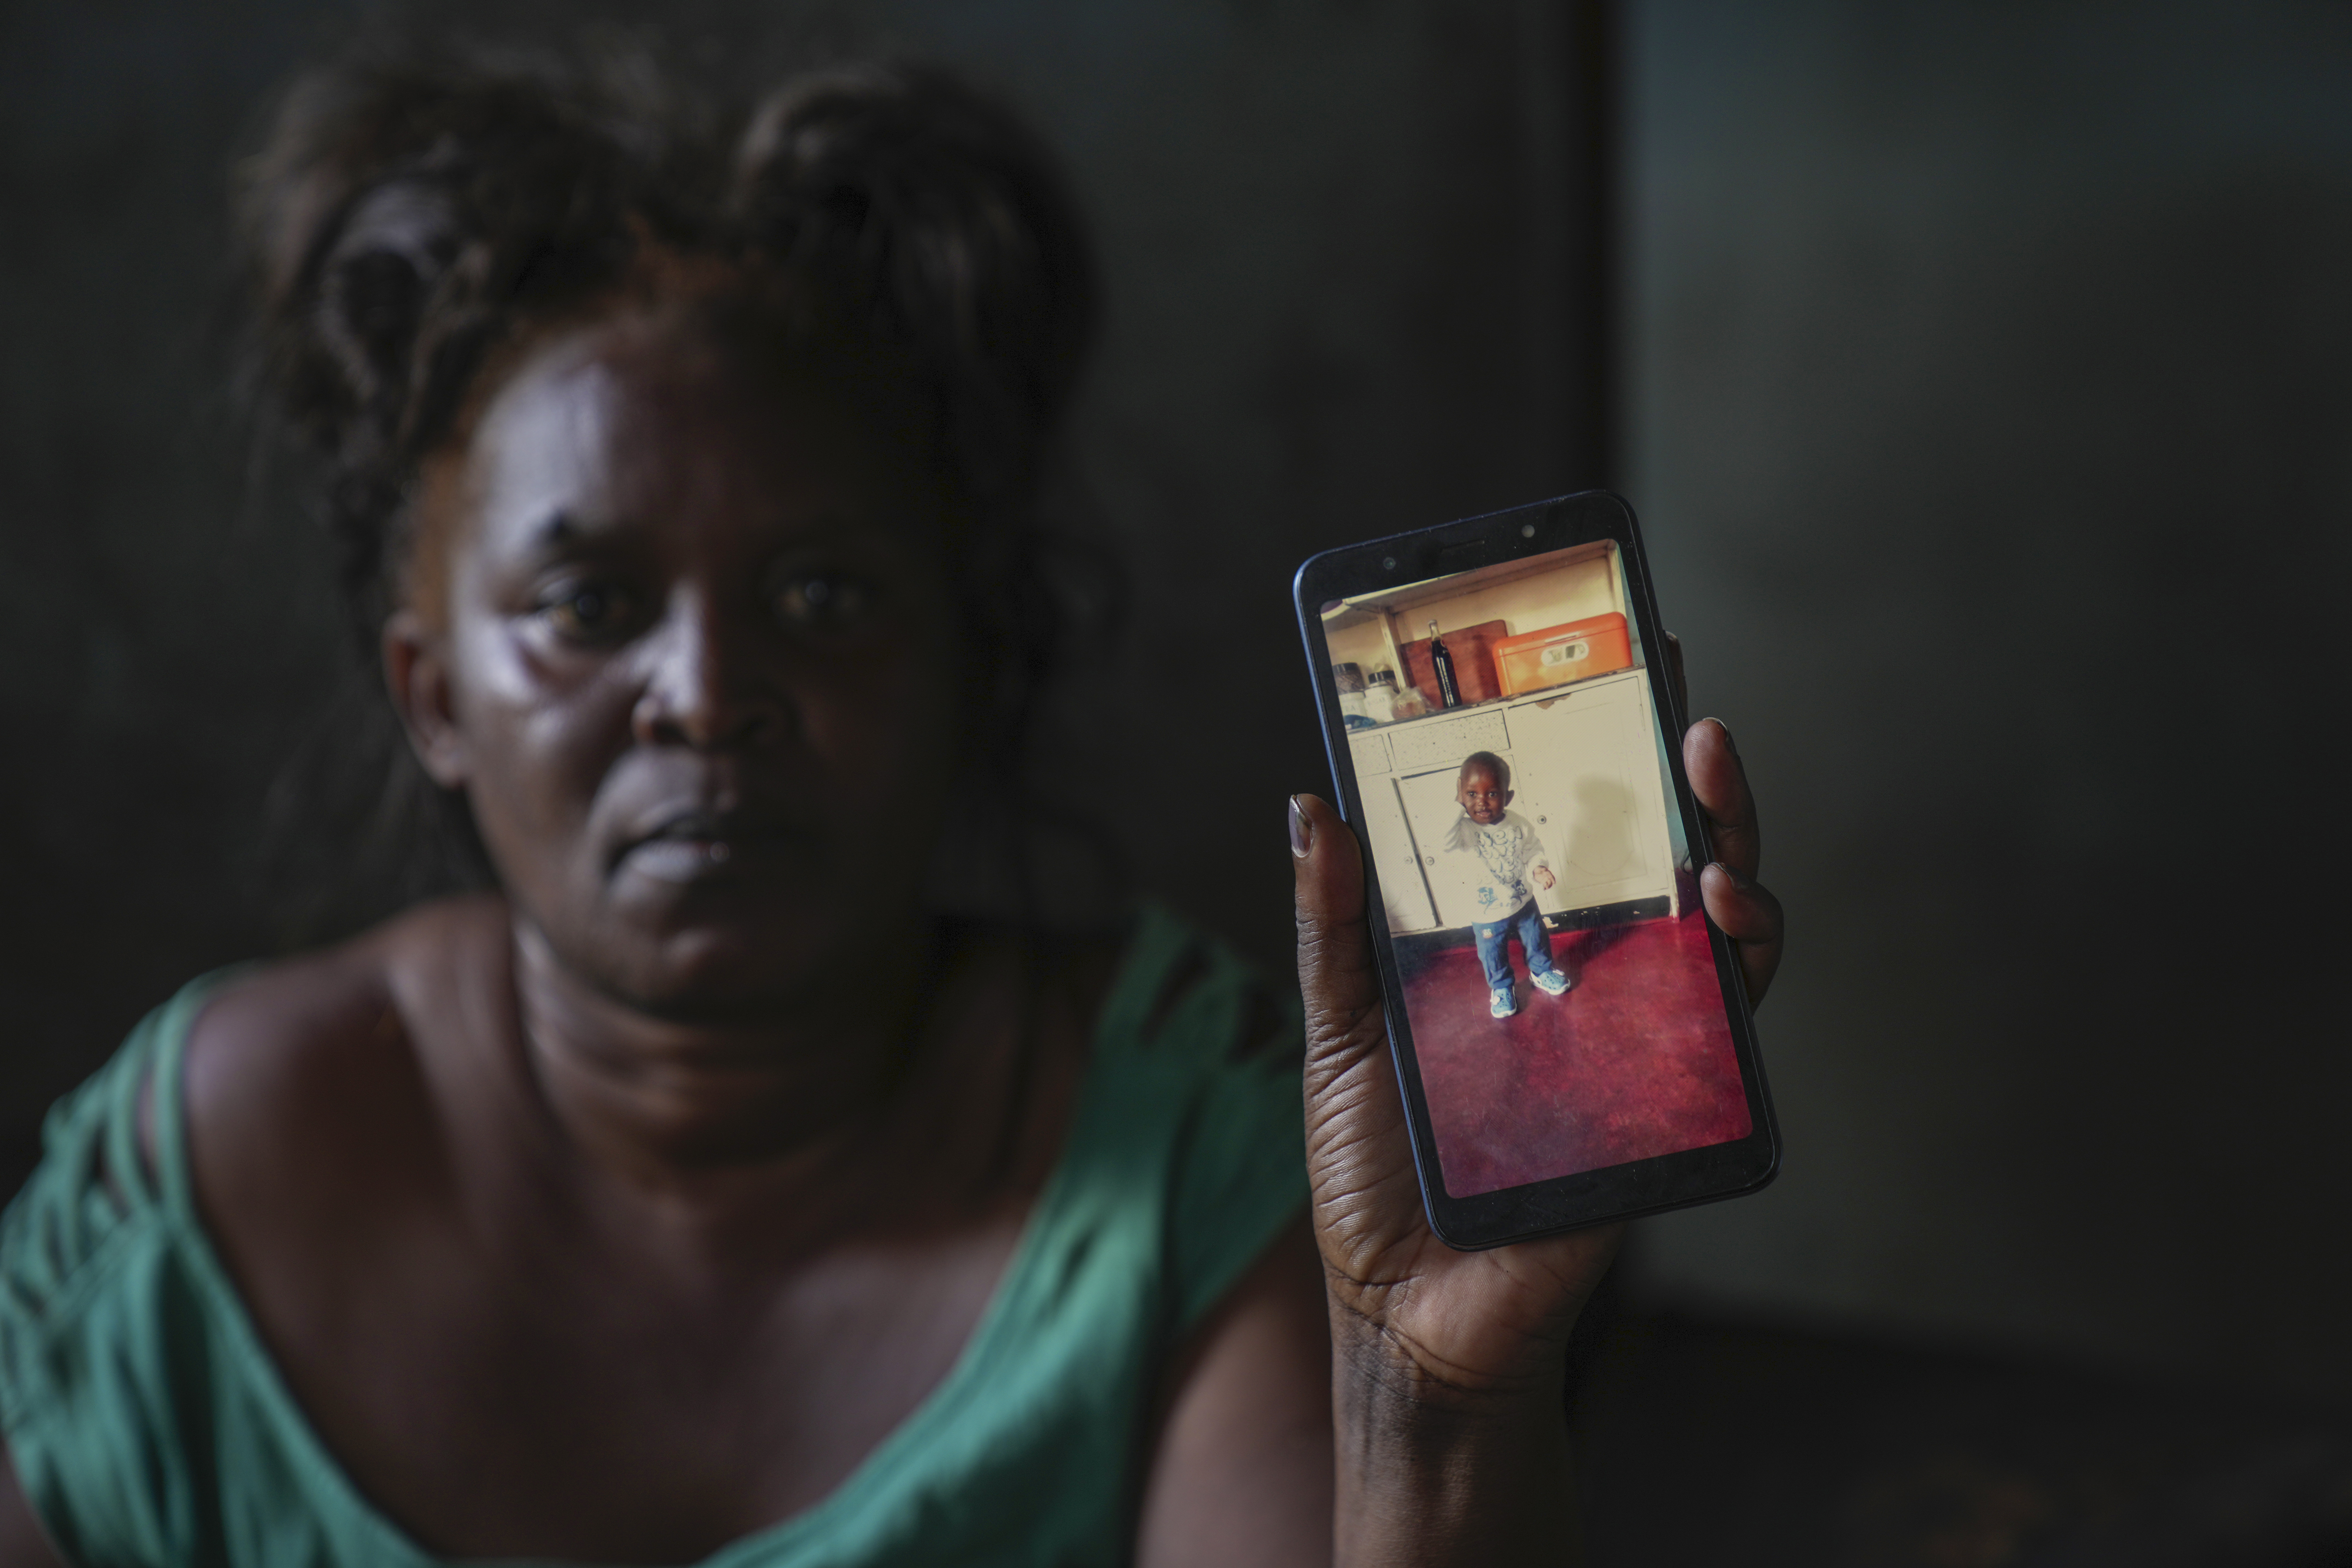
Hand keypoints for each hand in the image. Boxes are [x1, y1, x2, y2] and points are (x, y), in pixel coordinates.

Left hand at [1290, 633, 1783, 1404]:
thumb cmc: (1378, 1171)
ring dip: (1731, 845)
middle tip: (1685, 706)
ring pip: (1720, 921)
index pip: (1570, 833)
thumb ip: (1334, 925)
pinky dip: (1739, 952)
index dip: (1601, 751)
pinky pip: (1730, 1014)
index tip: (1618, 660)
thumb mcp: (1338, 1029)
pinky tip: (1721, 903)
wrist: (1410, 1308)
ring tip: (1710, 794)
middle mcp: (1592, 980)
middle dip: (1689, 779)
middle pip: (1664, 859)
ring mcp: (1640, 1036)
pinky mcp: (1670, 1100)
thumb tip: (1312, 807)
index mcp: (1516, 950)